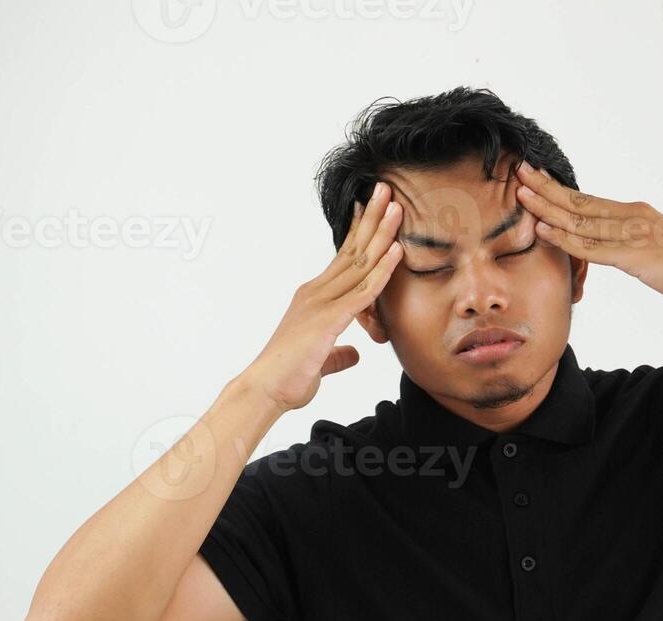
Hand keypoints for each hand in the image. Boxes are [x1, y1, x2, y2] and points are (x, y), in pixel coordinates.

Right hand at [247, 183, 403, 411]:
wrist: (266, 389)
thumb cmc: (289, 376)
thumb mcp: (322, 360)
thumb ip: (340, 354)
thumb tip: (353, 354)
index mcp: (314, 297)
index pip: (342, 257)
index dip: (359, 231)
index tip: (371, 208)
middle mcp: (316, 292)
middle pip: (351, 249)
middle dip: (371, 218)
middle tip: (385, 189)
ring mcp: (322, 303)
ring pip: (359, 262)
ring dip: (380, 234)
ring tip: (396, 206)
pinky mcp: (329, 320)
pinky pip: (363, 290)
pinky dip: (382, 270)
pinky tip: (397, 251)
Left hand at [513, 162, 662, 314]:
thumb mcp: (653, 251)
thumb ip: (629, 245)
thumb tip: (609, 249)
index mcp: (635, 213)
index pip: (588, 198)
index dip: (558, 188)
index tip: (535, 177)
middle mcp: (631, 216)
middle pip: (579, 200)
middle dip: (545, 187)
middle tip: (518, 171)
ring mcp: (632, 234)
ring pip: (581, 219)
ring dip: (548, 207)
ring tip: (520, 194)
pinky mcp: (634, 255)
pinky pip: (592, 246)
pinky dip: (565, 238)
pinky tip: (544, 230)